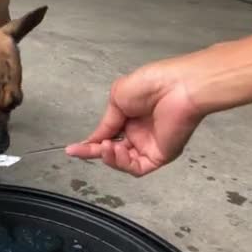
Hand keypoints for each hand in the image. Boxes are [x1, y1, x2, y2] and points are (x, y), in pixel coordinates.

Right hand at [66, 64, 204, 176]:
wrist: (178, 87)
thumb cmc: (152, 83)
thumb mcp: (118, 97)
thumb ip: (106, 122)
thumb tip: (96, 137)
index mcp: (130, 117)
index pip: (106, 135)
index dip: (90, 143)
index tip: (73, 149)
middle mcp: (140, 133)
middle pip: (112, 151)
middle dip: (95, 152)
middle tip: (79, 152)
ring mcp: (150, 145)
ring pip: (123, 162)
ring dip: (109, 157)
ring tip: (104, 146)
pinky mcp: (160, 156)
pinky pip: (136, 167)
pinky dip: (122, 163)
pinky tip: (115, 150)